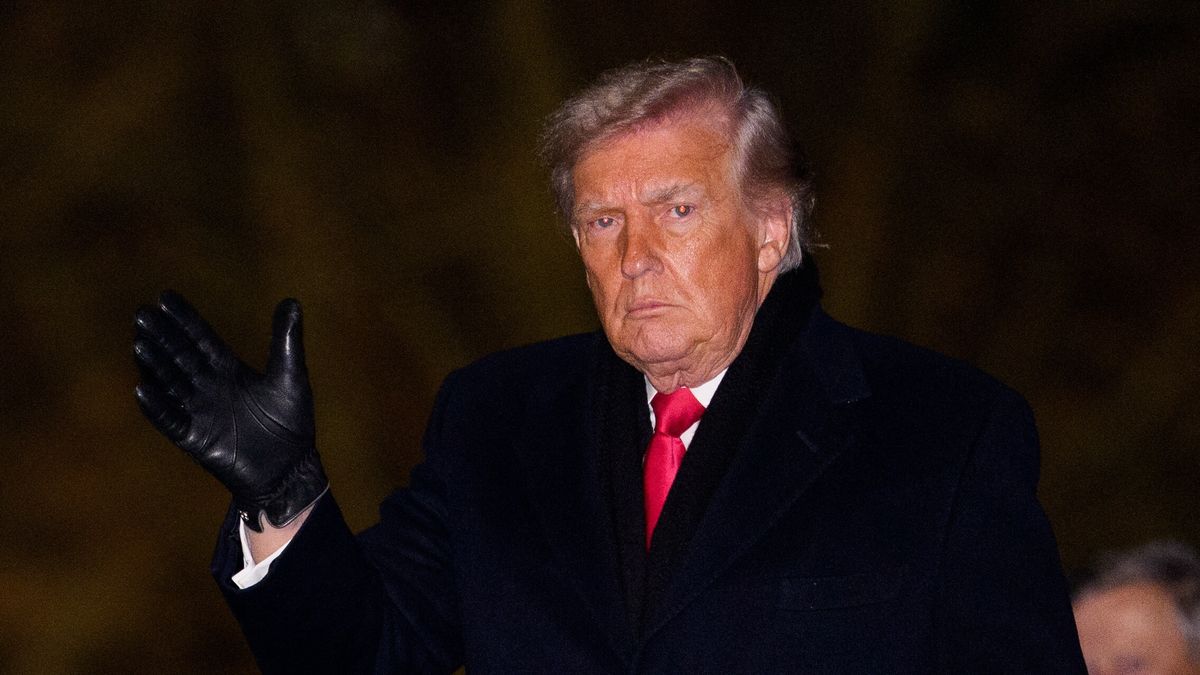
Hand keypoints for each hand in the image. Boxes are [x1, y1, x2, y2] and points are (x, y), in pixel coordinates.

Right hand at [133, 292, 327, 531]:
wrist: (289, 469)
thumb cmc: (291, 423)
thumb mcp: (290, 376)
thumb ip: (286, 340)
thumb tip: (292, 300)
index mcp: (229, 370)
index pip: (201, 339)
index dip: (184, 319)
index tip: (165, 296)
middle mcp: (209, 388)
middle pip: (180, 356)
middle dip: (162, 336)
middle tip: (141, 314)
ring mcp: (200, 412)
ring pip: (171, 384)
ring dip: (155, 365)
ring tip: (139, 344)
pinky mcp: (196, 439)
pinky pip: (172, 420)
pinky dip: (157, 406)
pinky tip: (142, 389)